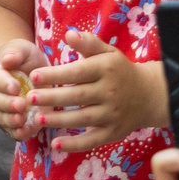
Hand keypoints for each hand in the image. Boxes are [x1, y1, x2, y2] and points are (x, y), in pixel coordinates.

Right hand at [0, 40, 39, 142]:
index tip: (15, 87)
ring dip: (10, 120)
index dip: (3, 84)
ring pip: (1, 117)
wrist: (32, 73)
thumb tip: (6, 59)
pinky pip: (11, 130)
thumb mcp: (22, 48)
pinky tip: (25, 132)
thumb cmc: (25, 59)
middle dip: (7, 104)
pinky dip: (17, 133)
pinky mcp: (11, 122)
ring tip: (21, 119)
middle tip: (20, 105)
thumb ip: (15, 51)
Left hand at [29, 32, 167, 152]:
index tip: (34, 76)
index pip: (78, 72)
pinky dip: (74, 145)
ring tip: (37, 118)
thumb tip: (68, 34)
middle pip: (77, 96)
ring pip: (82, 119)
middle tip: (29, 98)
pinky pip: (92, 140)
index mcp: (106, 69)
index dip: (56, 75)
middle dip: (52, 98)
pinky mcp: (113, 133)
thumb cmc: (119, 70)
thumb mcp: (107, 52)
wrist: (148, 95)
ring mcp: (112, 114)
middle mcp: (110, 92)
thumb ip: (88, 43)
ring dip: (59, 120)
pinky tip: (55, 144)